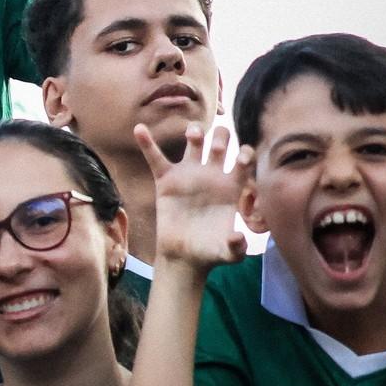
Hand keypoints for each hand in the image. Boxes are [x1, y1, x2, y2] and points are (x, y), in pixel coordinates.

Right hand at [135, 123, 251, 272]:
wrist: (184, 257)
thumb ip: (236, 247)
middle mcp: (210, 176)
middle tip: (218, 146)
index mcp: (230, 188)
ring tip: (194, 134)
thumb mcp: (227, 253)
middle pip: (220, 144)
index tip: (242, 158)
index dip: (246, 154)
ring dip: (195, 132)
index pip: (243, 161)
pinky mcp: (166, 180)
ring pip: (193, 143)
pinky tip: (140, 128)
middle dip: (222, 138)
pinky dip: (147, 142)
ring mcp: (188, 175)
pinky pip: (155, 157)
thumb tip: (239, 238)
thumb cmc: (210, 252)